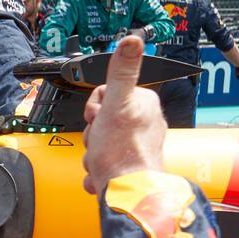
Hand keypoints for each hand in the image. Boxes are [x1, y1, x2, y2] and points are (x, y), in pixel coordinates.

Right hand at [82, 35, 166, 194]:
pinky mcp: (132, 169)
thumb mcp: (116, 103)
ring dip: (93, 156)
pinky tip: (102, 176)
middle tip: (99, 143)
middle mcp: (146, 124)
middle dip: (93, 135)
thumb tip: (132, 40)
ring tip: (101, 162)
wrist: (125, 194)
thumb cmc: (120, 153)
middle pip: (102, 121)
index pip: (106, 95)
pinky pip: (106, 165)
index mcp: (144, 104)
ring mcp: (139, 148)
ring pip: (101, 144)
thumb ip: (122, 72)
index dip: (94, 109)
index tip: (96, 119)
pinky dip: (99, 173)